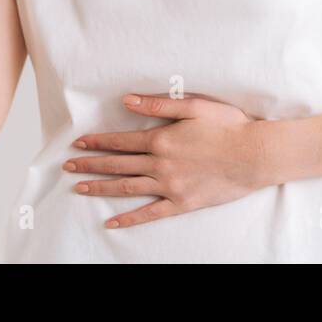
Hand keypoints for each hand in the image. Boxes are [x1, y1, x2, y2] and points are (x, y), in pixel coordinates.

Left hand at [63, 92, 267, 228]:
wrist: (254, 155)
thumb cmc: (228, 126)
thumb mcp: (193, 106)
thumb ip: (158, 104)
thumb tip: (127, 100)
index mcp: (161, 139)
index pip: (120, 141)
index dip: (98, 142)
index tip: (79, 143)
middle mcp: (160, 164)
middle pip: (118, 165)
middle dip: (90, 165)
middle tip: (68, 166)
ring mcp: (170, 186)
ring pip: (127, 188)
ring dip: (101, 188)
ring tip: (79, 188)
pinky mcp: (182, 203)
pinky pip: (150, 213)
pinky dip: (129, 218)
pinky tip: (111, 221)